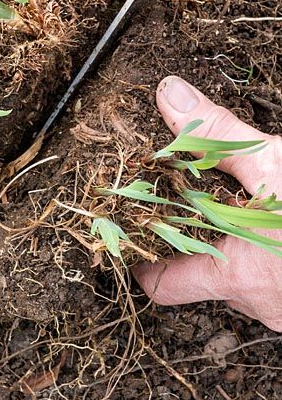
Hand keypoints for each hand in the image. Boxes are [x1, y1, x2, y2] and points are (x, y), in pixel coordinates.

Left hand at [133, 76, 281, 331]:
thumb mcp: (276, 164)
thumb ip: (218, 136)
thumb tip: (169, 96)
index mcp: (237, 274)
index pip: (161, 284)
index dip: (140, 258)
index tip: (133, 226)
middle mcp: (261, 302)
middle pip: (204, 273)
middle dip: (197, 231)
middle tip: (192, 190)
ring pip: (247, 273)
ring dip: (242, 237)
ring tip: (245, 195)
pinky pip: (279, 276)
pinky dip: (272, 246)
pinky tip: (279, 215)